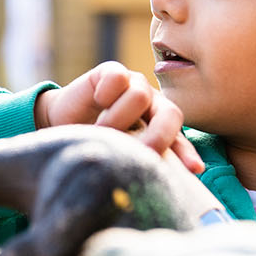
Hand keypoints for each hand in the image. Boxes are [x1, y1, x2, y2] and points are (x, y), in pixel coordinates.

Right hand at [34, 61, 202, 173]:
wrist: (60, 124)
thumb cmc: (94, 143)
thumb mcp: (117, 155)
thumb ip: (135, 162)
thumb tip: (151, 183)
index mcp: (159, 127)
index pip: (179, 139)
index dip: (187, 153)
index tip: (195, 169)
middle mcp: (151, 105)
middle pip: (171, 113)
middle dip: (159, 135)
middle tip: (141, 152)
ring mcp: (133, 86)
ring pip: (140, 96)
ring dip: (118, 118)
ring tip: (101, 131)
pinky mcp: (112, 72)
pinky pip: (118, 78)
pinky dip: (107, 92)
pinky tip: (97, 101)